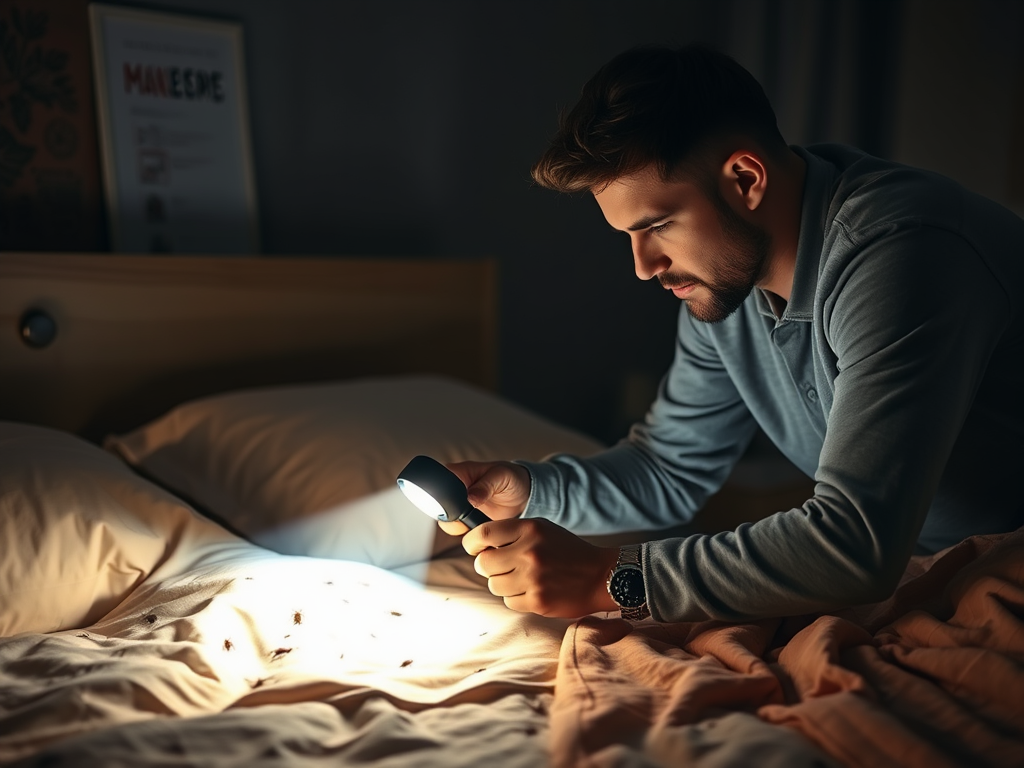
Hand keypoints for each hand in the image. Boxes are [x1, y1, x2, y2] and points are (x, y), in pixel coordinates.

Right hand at [436, 460, 530, 535]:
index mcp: (458, 473)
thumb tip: (470, 497)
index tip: (458, 503)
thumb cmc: (511, 478)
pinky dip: (466, 532)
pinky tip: (479, 526)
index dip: (440, 494)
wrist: (523, 496)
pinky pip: (458, 530)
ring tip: (477, 519)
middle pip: (437, 506)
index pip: (436, 482)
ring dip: (459, 525)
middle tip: (470, 512)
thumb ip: (485, 486)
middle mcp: (453, 490)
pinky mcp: (465, 520)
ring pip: (445, 521)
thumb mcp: (502, 476)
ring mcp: (458, 507)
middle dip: (451, 514)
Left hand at [462, 517, 619, 617]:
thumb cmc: (568, 551)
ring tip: (522, 578)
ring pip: (494, 584)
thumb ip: (512, 533)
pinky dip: (516, 597)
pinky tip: (532, 590)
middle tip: (502, 566)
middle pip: (483, 563)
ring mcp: (533, 578)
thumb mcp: (542, 530)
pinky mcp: (537, 600)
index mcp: (529, 529)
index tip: (474, 548)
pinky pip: (509, 601)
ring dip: (503, 583)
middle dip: (488, 566)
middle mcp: (529, 552)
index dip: (472, 543)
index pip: (484, 534)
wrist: (602, 575)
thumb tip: (478, 544)